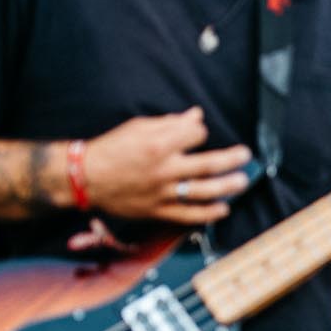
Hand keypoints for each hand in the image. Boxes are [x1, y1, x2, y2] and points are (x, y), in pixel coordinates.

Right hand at [80, 108, 249, 223]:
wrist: (85, 177)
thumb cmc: (111, 148)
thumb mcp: (138, 127)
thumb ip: (169, 123)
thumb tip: (195, 116)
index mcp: (158, 143)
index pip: (195, 135)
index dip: (201, 132)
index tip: (200, 133)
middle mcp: (164, 169)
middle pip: (208, 164)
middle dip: (231, 159)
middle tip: (245, 155)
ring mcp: (163, 192)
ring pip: (203, 191)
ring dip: (227, 186)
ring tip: (242, 181)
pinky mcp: (158, 210)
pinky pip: (189, 214)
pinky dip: (208, 213)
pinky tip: (223, 208)